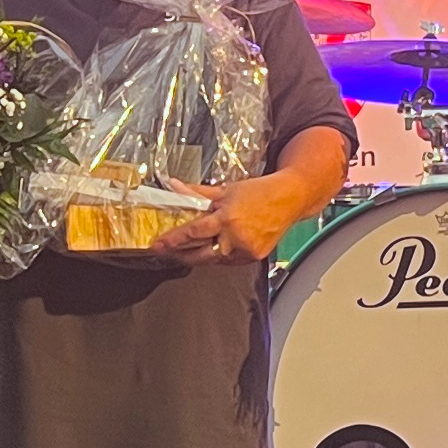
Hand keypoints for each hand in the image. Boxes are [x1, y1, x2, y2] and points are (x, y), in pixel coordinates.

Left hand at [162, 167, 324, 262]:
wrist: (289, 198)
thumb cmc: (259, 192)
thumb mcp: (226, 189)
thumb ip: (197, 193)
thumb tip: (175, 186)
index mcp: (227, 218)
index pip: (193, 232)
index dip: (173, 240)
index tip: (158, 245)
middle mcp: (236, 237)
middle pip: (201, 255)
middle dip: (180, 255)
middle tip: (166, 252)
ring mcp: (246, 249)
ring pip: (215, 259)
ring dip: (199, 255)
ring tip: (186, 250)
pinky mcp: (254, 256)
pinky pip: (230, 261)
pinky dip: (220, 255)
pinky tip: (214, 248)